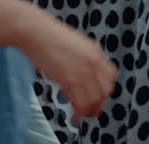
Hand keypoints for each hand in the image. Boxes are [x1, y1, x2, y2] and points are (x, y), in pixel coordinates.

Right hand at [15, 4, 117, 122]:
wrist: (36, 32)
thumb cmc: (50, 35)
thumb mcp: (76, 44)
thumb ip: (85, 58)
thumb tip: (85, 74)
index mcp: (96, 52)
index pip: (111, 75)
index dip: (106, 88)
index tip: (100, 95)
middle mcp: (93, 63)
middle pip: (105, 90)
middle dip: (100, 103)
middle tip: (92, 110)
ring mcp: (82, 72)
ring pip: (94, 99)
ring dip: (90, 111)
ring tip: (82, 116)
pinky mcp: (69, 80)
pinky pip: (80, 103)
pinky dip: (79, 113)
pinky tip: (74, 116)